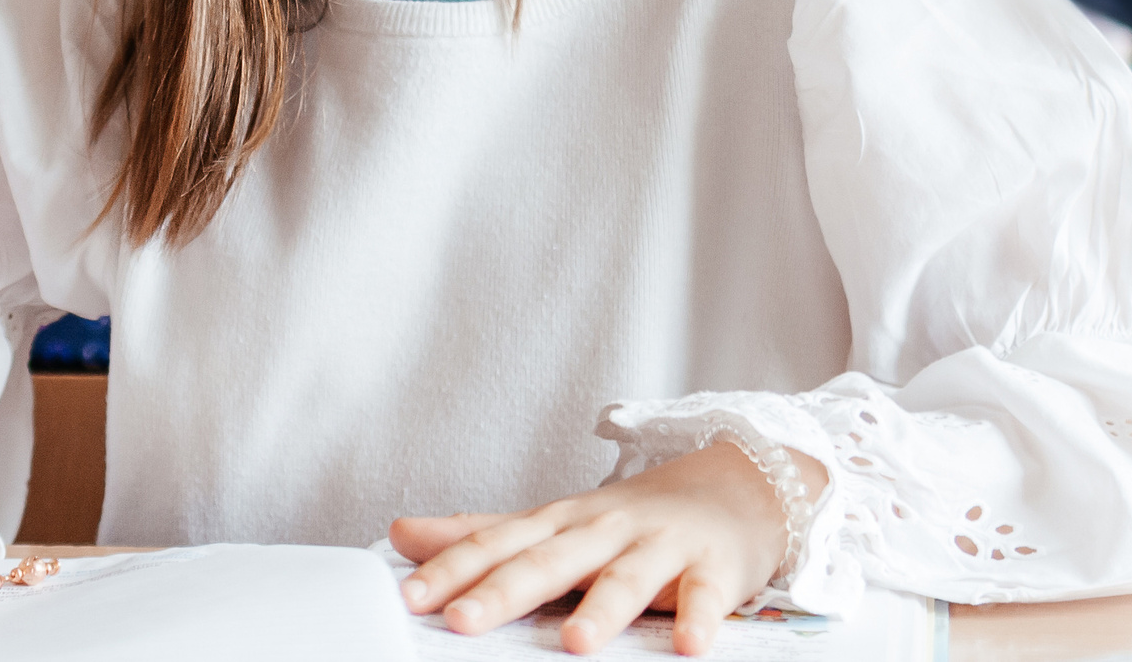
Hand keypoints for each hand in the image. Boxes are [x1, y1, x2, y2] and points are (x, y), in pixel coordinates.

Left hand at [391, 442, 824, 656]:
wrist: (731, 486)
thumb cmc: (629, 518)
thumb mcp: (550, 523)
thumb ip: (480, 534)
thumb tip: (401, 534)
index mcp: (558, 523)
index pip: (497, 544)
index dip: (452, 569)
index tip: (411, 597)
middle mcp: (602, 530)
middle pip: (548, 561)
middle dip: (503, 591)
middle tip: (461, 621)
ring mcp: (658, 546)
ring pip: (626, 579)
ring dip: (601, 610)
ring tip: (575, 644)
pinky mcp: (712, 566)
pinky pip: (705, 596)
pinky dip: (699, 619)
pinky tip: (690, 647)